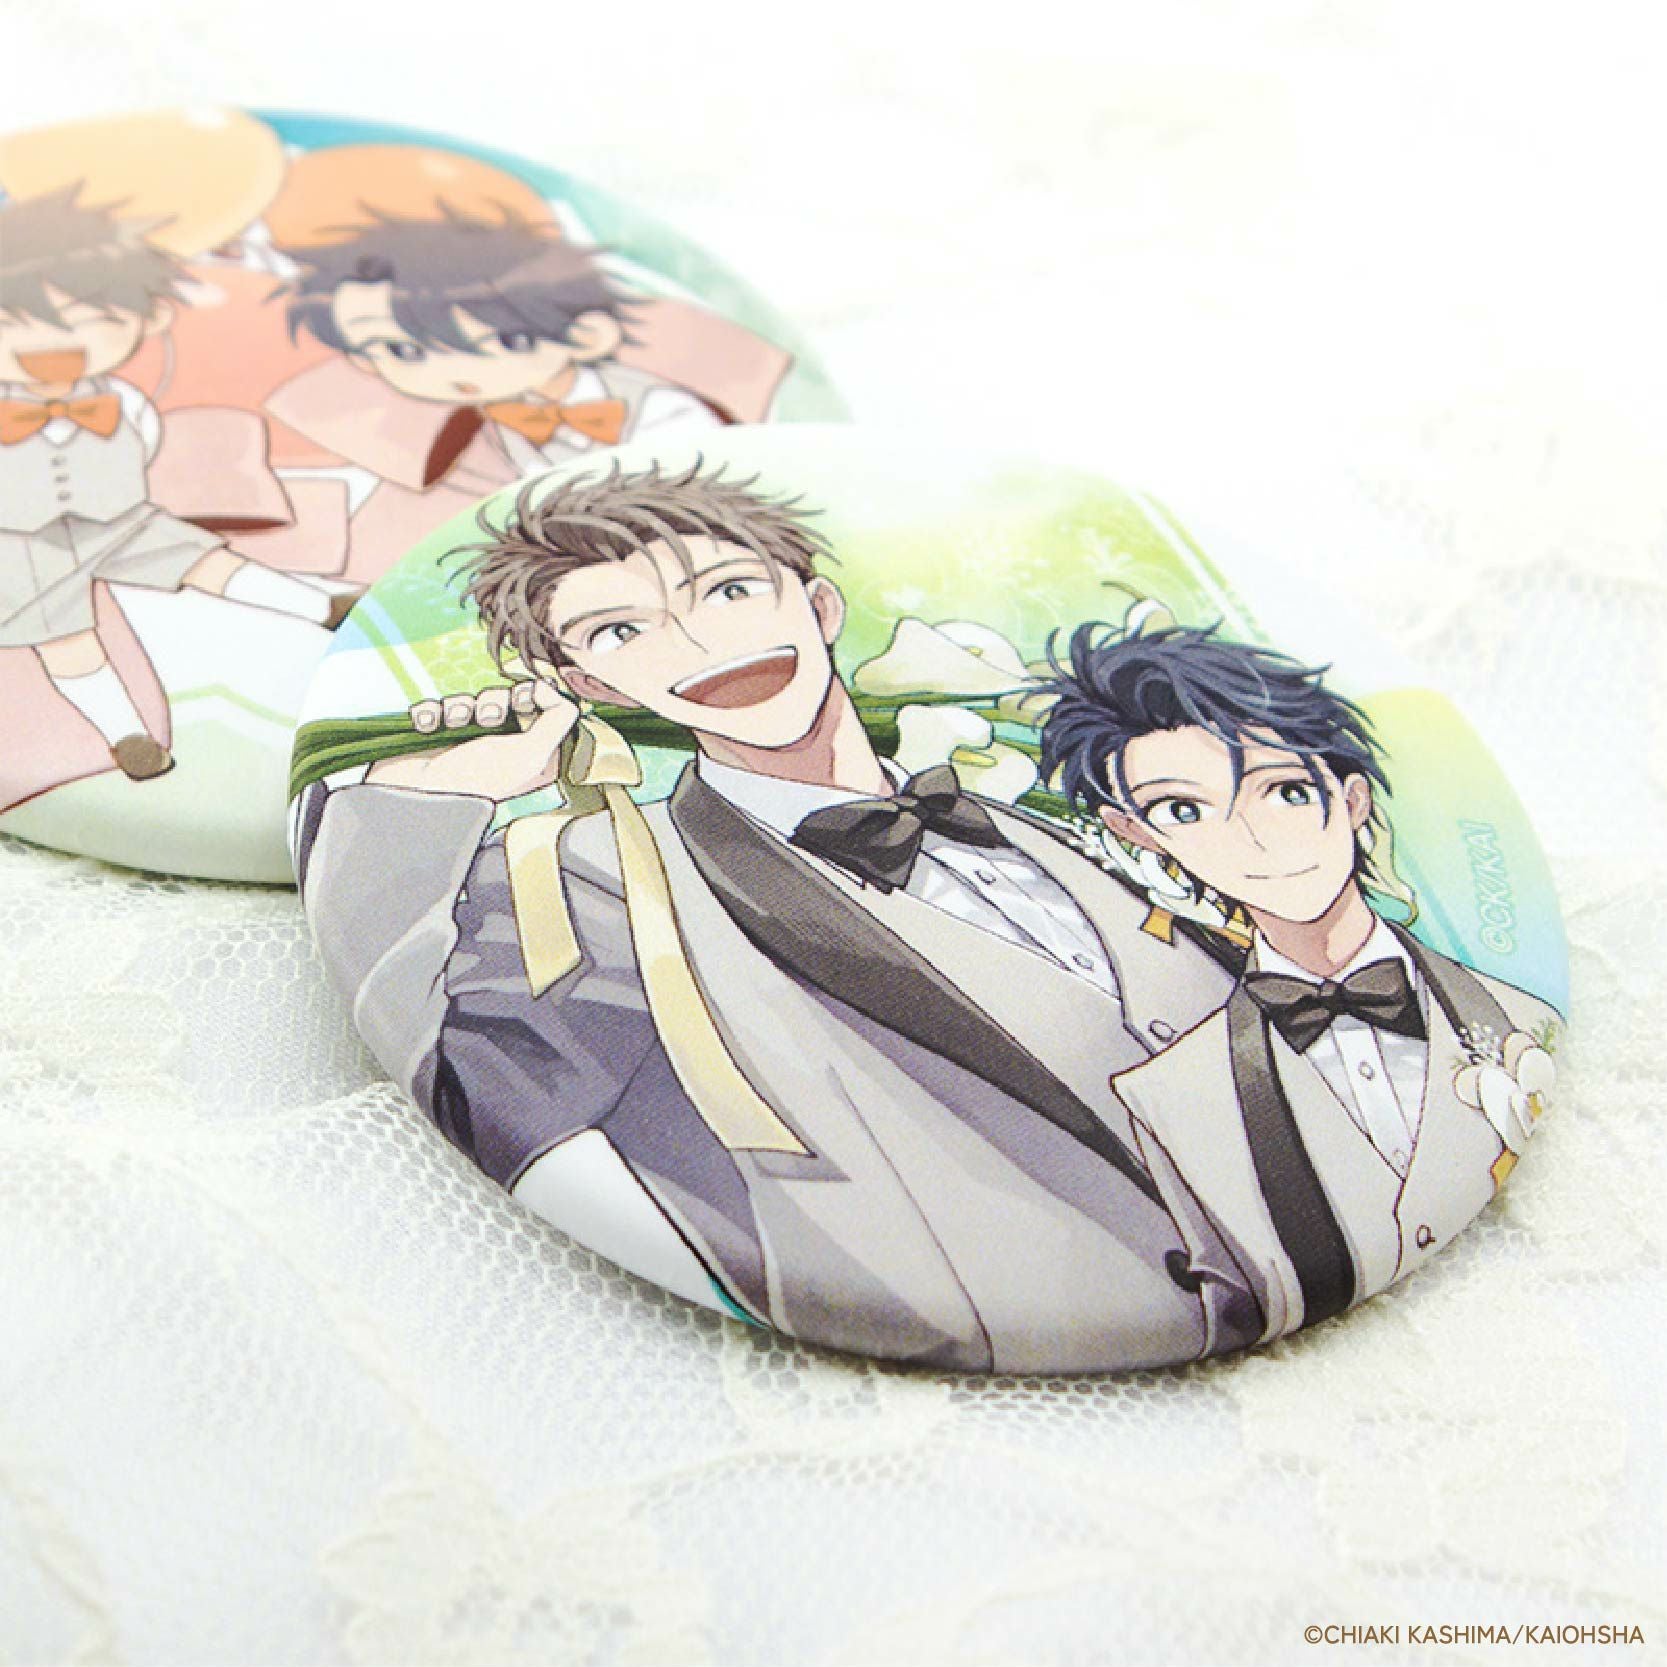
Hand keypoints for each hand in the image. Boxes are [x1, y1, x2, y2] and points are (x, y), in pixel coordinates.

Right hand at [367, 679, 580, 801]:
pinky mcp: (434, 737)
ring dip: (461, 705)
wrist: (414, 800)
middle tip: (487, 718)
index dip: (533, 695)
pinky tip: (429, 726)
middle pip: (504, 698)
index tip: (526, 697)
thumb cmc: (474, 782)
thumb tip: (556, 690)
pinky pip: (436, 705)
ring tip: (454, 723)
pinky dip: (432, 711)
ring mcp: (465, 742)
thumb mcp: (529, 755)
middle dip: (495, 701)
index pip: (541, 710)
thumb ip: (557, 721)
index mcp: (529, 755)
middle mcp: (501, 748)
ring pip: (470, 698)